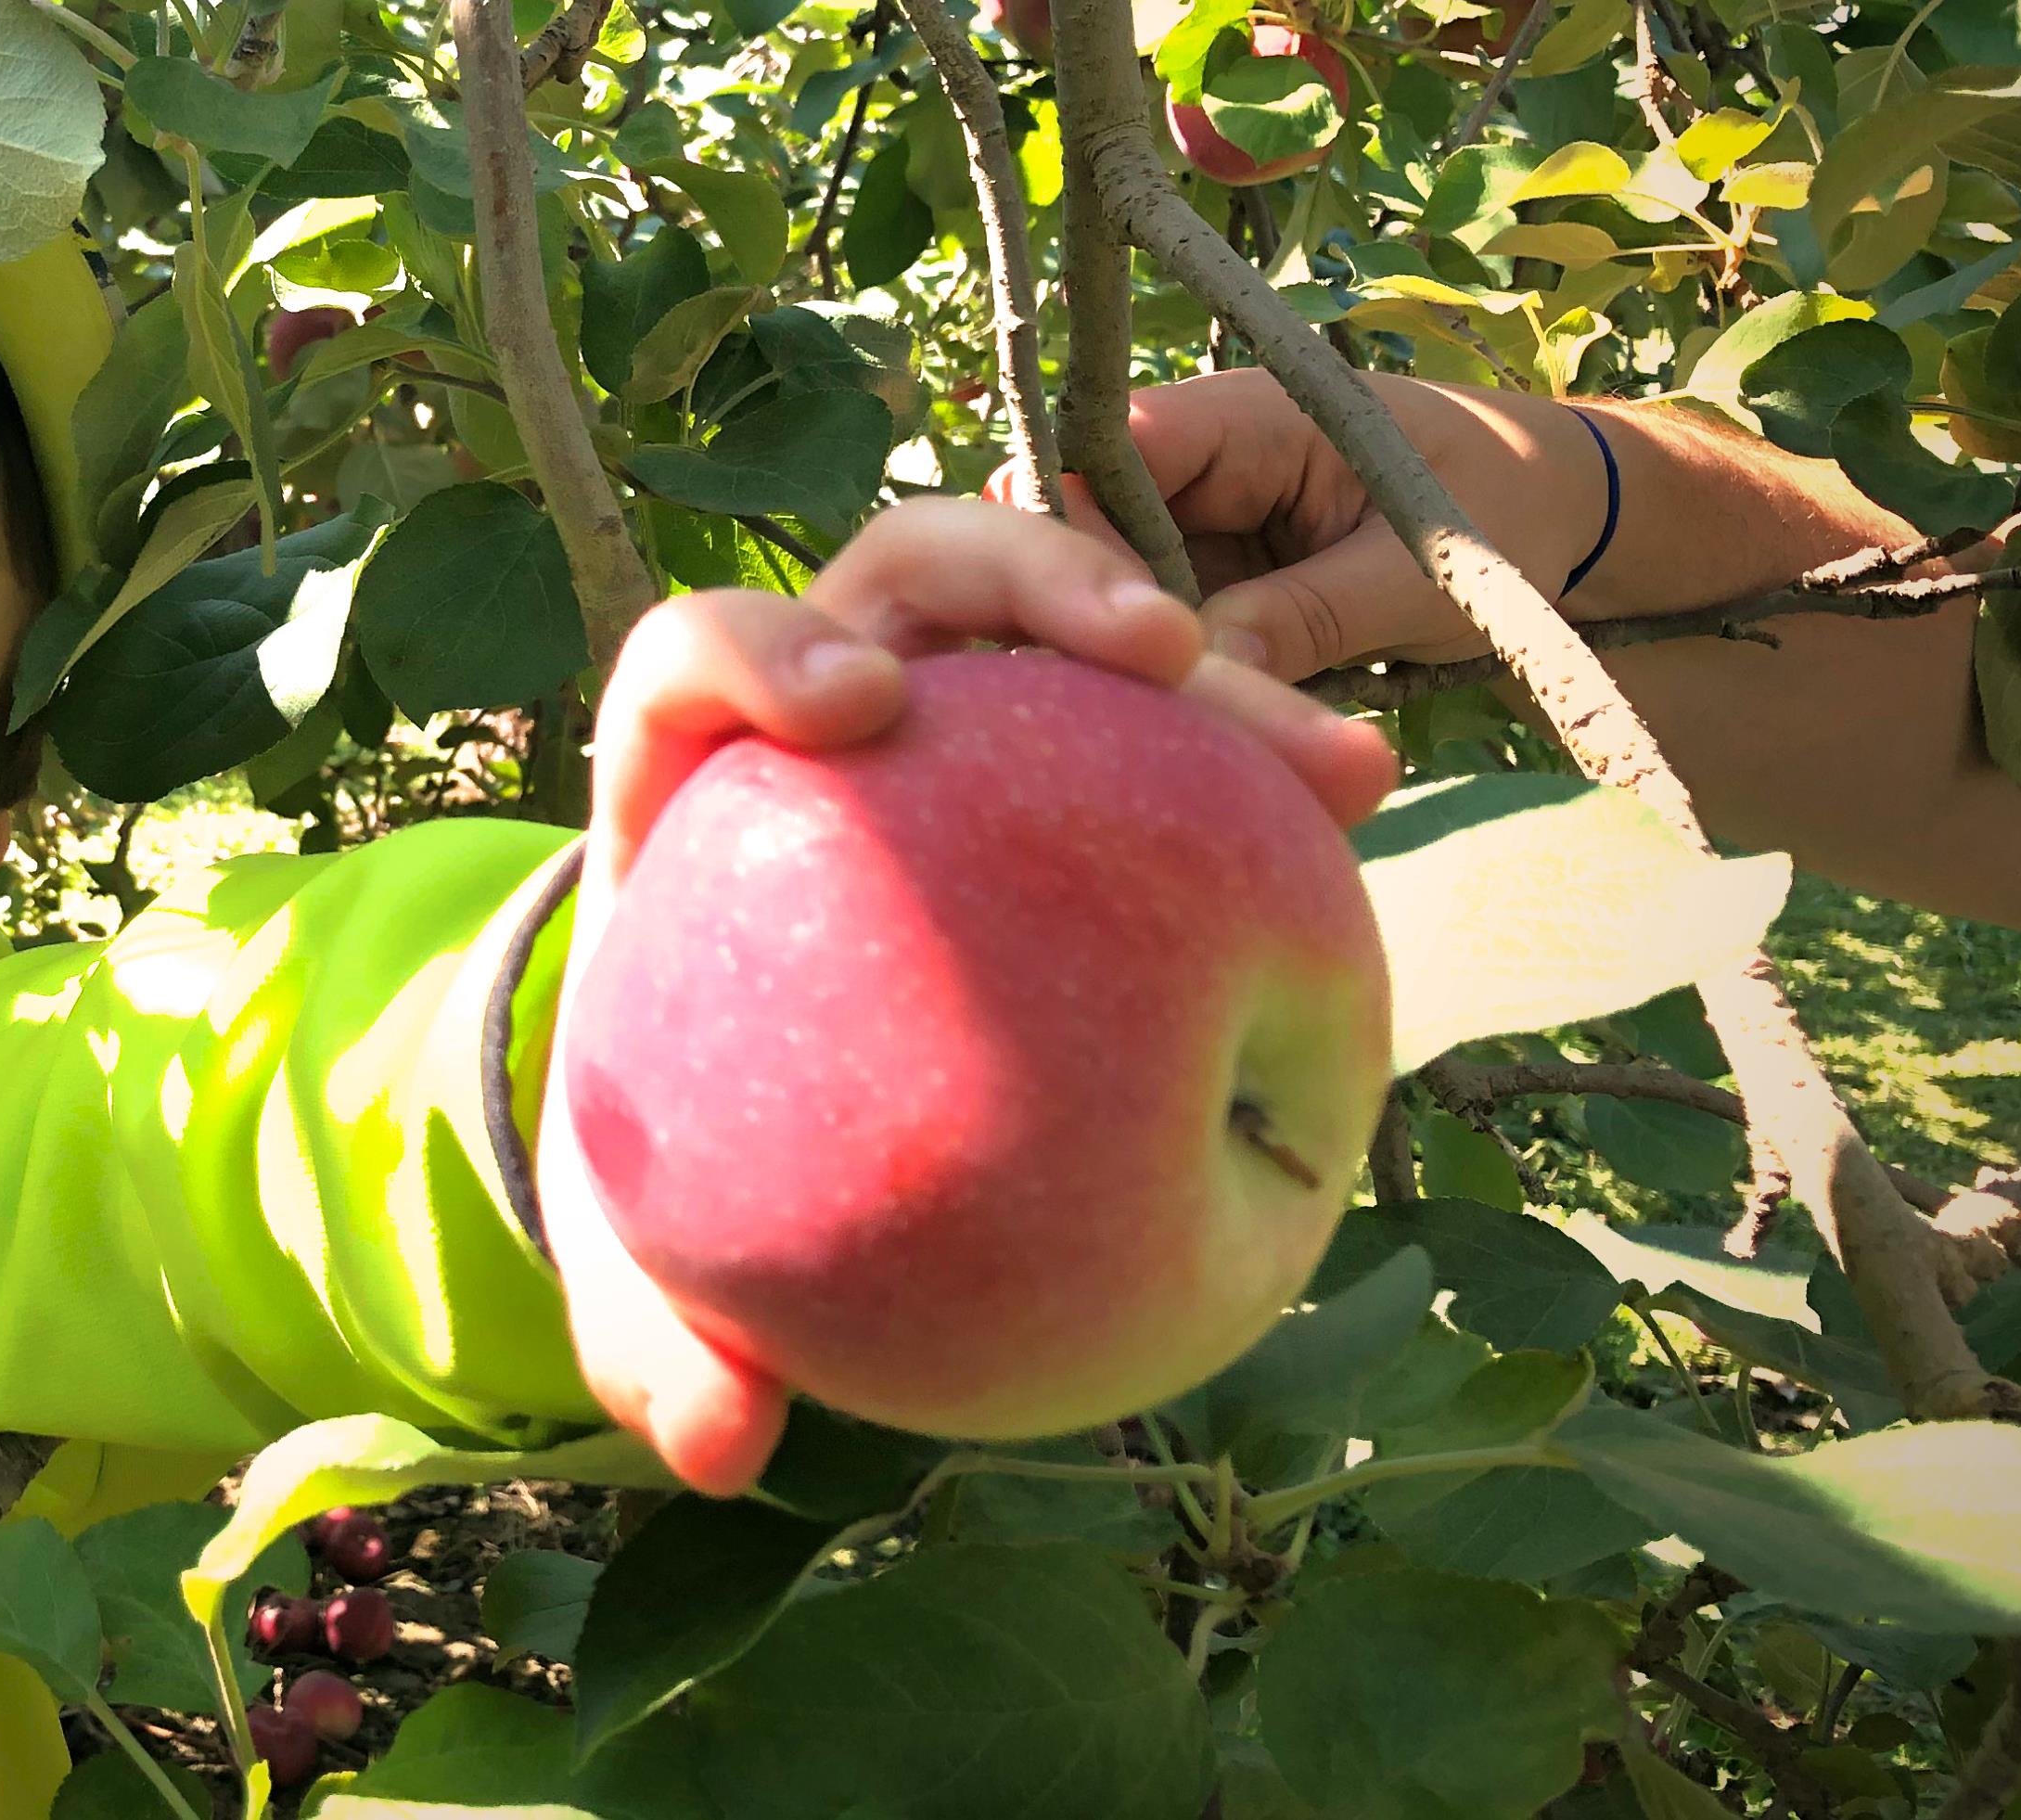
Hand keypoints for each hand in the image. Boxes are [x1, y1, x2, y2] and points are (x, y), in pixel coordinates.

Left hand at [539, 497, 1396, 1493]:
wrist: (757, 1148)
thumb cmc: (690, 1181)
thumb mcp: (660, 1270)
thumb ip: (664, 1347)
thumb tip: (722, 1444)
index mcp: (688, 798)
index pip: (692, 664)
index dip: (756, 648)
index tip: (854, 706)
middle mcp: (822, 723)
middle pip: (915, 577)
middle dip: (1031, 576)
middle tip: (1151, 653)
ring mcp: (962, 729)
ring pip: (1067, 634)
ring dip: (1199, 664)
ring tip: (1328, 759)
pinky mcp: (1070, 769)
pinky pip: (1168, 747)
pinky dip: (1255, 764)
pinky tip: (1359, 806)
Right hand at [998, 368, 1611, 681]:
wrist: (1567, 522)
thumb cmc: (1508, 513)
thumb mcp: (1415, 572)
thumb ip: (1306, 616)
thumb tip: (1196, 670)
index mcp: (1246, 417)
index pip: (1104, 452)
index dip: (1074, 537)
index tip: (1107, 639)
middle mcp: (1198, 464)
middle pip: (1088, 531)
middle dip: (1104, 620)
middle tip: (1138, 713)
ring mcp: (1197, 525)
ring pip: (1117, 593)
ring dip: (1139, 663)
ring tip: (1173, 732)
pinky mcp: (1212, 581)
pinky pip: (1163, 630)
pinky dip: (1178, 681)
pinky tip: (1196, 730)